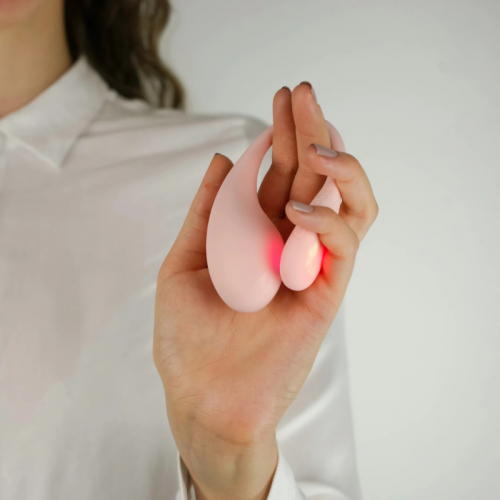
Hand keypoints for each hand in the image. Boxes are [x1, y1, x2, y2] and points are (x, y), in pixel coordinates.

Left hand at [153, 82, 377, 499]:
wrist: (202, 398)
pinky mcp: (326, 297)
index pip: (280, 175)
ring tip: (315, 141)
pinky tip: (299, 210)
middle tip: (304, 93)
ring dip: (338, 167)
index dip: (282, 135)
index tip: (281, 99)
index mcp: (256, 236)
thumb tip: (225, 158)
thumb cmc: (188, 338)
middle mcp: (288, 247)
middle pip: (314, 179)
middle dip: (311, 132)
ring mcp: (310, 269)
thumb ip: (208, 214)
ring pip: (346, 206)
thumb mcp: (185, 263)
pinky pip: (342, 249)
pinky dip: (328, 222)